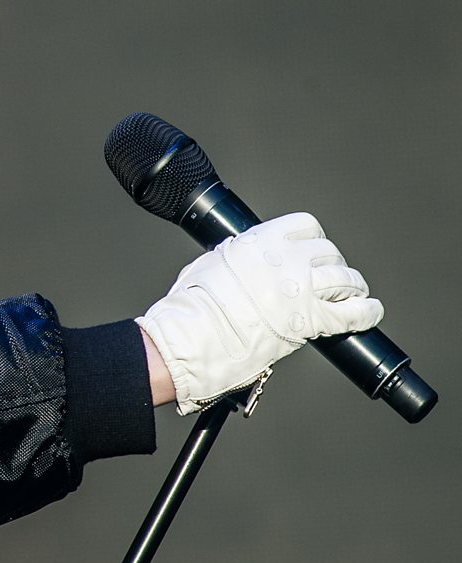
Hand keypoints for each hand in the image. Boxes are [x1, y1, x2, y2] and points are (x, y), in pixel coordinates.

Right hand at [137, 212, 383, 414]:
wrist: (195, 336)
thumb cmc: (193, 306)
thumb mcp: (209, 264)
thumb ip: (234, 258)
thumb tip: (239, 262)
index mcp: (261, 242)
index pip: (306, 226)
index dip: (314, 239)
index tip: (313, 249)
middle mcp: (287, 260)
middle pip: (329, 254)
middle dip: (332, 266)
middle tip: (331, 279)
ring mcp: (302, 289)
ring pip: (346, 279)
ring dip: (352, 287)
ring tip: (353, 294)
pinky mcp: (312, 320)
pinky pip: (354, 313)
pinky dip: (366, 312)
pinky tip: (369, 313)